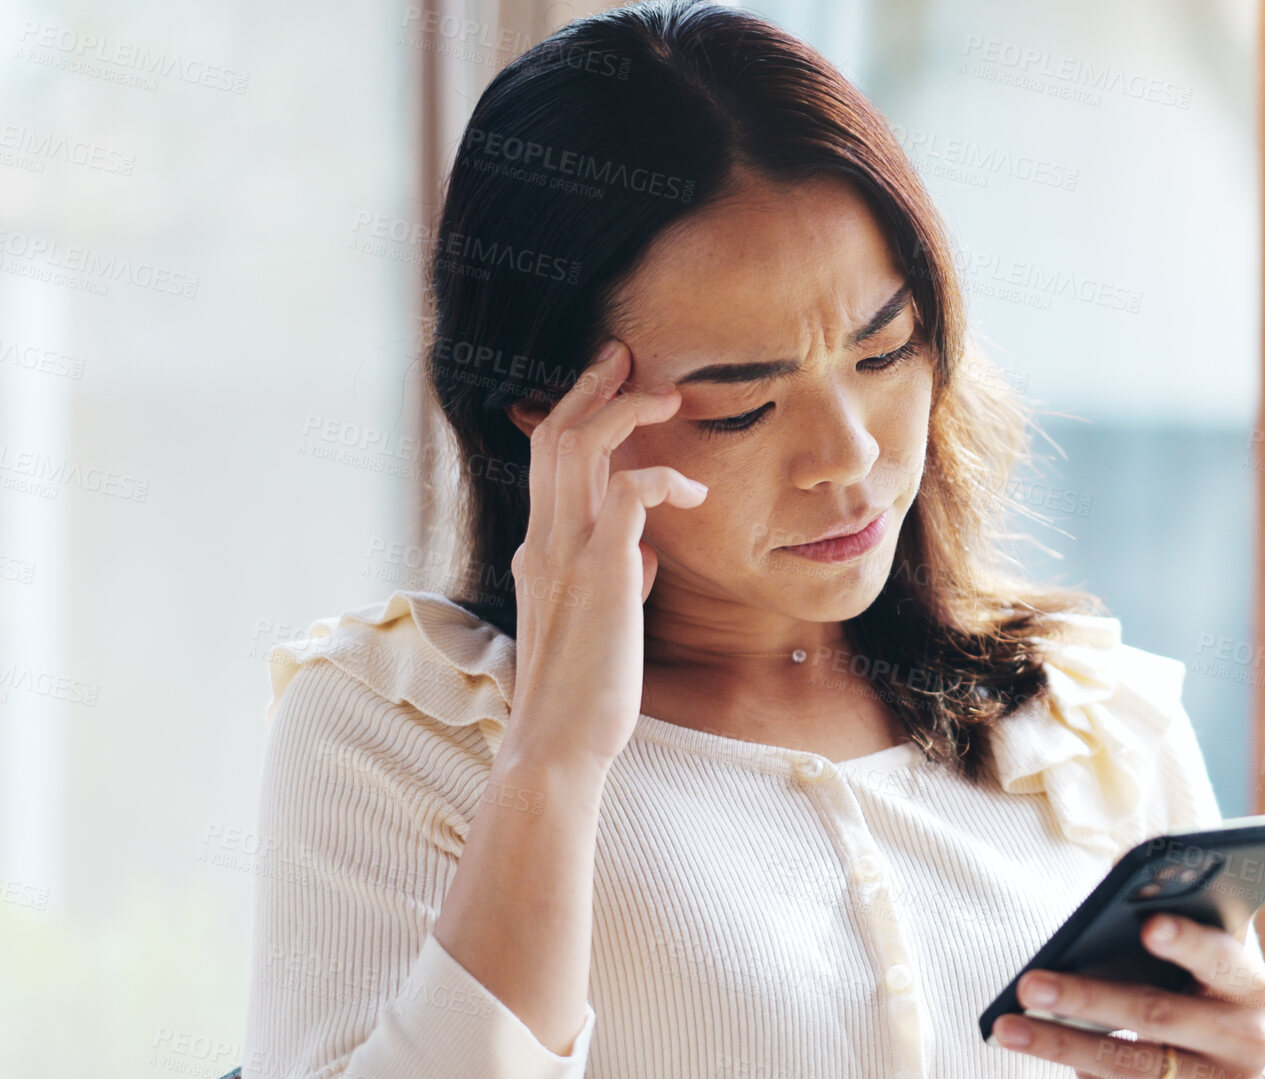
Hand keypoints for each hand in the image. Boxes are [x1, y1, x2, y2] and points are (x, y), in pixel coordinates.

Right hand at [502, 338, 706, 769]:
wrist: (560, 744)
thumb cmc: (584, 692)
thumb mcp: (599, 621)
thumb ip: (615, 577)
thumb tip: (645, 555)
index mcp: (541, 548)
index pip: (547, 459)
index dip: (574, 411)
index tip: (609, 382)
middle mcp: (545, 540)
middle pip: (555, 435)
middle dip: (592, 387)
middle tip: (627, 356)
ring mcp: (567, 553)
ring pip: (581, 447)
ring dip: (624, 412)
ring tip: (666, 396)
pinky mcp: (602, 572)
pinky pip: (629, 493)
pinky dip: (662, 477)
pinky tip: (694, 492)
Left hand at [992, 914, 1264, 1078]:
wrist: (1245, 1070)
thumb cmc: (1212, 992)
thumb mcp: (1212, 959)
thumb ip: (1181, 921)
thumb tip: (1118, 881)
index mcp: (1251, 988)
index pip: (1222, 960)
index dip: (1189, 942)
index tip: (1149, 926)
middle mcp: (1244, 1042)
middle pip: (1158, 1018)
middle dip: (1089, 999)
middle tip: (1032, 984)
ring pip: (1131, 1067)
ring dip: (1063, 1045)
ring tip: (1010, 1027)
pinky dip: (1082, 1072)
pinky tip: (1043, 1051)